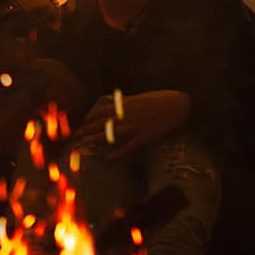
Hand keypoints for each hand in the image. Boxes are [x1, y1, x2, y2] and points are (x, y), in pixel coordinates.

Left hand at [73, 90, 190, 158]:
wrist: (178, 105)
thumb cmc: (160, 100)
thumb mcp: (140, 97)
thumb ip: (126, 101)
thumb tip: (115, 100)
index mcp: (126, 105)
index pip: (102, 111)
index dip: (90, 118)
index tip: (83, 123)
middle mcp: (127, 116)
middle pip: (102, 123)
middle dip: (88, 129)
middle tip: (77, 136)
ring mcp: (136, 127)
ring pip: (111, 134)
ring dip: (96, 139)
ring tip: (84, 144)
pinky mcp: (145, 137)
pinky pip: (129, 146)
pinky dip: (119, 152)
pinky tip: (109, 157)